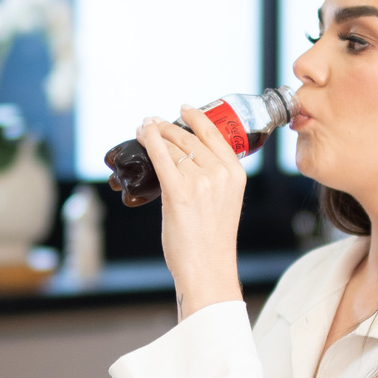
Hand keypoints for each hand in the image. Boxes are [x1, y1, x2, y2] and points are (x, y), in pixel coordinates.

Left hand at [138, 108, 244, 317]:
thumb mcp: (225, 202)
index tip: (185, 109)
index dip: (197, 117)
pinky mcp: (178, 191)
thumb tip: (185, 162)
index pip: (214, 134)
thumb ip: (213, 180)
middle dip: (168, 127)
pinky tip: (141, 132)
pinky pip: (160, 156)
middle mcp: (220, 173)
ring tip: (144, 130)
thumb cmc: (212, 242)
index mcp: (236, 174)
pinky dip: (148, 140)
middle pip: (189, 138)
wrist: (207, 268)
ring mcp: (199, 181)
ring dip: (155, 133)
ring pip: (173, 146)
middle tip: (154, 123)